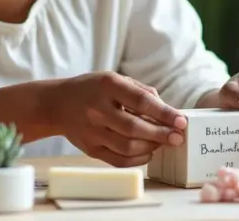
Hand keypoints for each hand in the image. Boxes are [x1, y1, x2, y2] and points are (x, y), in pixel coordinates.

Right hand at [43, 71, 186, 166]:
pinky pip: (119, 160)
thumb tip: (166, 109)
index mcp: (107, 86)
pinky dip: (139, 159)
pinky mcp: (90, 149)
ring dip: (151, 147)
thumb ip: (141, 91)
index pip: (141, 101)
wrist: (57, 104)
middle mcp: (98, 109)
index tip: (182, 122)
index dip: (164, 113)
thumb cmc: (93, 89)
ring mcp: (92, 131)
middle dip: (161, 135)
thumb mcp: (115, 79)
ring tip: (163, 142)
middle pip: (135, 128)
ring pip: (128, 147)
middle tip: (178, 138)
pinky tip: (148, 152)